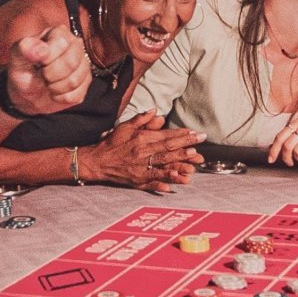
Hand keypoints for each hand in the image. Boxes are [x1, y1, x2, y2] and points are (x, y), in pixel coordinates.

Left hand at [6, 24, 88, 114]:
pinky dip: (61, 97)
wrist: (27, 93)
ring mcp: (83, 64)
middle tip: (42, 75)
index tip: (37, 62)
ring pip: (74, 81)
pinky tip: (56, 91)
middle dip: (51, 74)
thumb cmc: (23, 71)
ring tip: (48, 83)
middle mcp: (75, 45)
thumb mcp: (16, 58)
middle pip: (71, 62)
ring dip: (55, 87)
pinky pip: (76, 95)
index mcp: (59, 33)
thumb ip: (24, 48)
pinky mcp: (86, 83)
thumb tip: (43, 50)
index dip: (47, 58)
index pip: (61, 43)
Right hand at [89, 111, 204, 191]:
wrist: (97, 161)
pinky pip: (151, 182)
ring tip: (192, 166)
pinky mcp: (136, 180)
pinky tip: (174, 185)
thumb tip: (156, 111)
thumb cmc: (112, 143)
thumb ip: (142, 119)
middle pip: (168, 150)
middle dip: (186, 148)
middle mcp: (142, 153)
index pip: (166, 136)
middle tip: (201, 147)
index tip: (195, 134)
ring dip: (178, 166)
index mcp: (141, 138)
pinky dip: (162, 183)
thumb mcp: (125, 126)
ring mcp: (140, 168)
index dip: (182, 135)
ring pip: (162, 166)